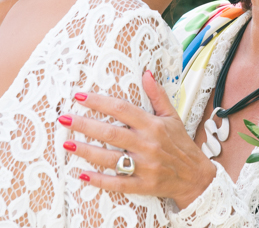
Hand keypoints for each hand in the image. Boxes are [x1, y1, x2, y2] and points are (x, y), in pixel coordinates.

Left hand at [58, 71, 216, 208]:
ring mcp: (144, 166)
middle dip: (85, 125)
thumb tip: (146, 73)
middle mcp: (147, 144)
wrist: (195, 176)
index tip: (80, 96)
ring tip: (66, 144)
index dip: (100, 102)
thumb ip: (158, 96)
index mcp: (153, 125)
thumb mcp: (172, 116)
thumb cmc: (181, 144)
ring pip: (110, 158)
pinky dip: (99, 180)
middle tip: (63, 118)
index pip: (122, 109)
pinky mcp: (143, 185)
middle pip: (111, 133)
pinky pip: (117, 183)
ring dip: (86, 151)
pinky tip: (81, 174)